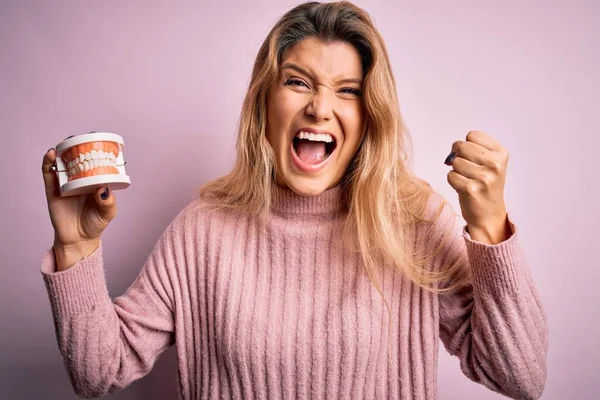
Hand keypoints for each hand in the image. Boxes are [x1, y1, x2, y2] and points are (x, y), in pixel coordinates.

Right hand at [41, 147, 116, 268]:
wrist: (79, 239)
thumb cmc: (95, 223)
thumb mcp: (108, 213)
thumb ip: (108, 202)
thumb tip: (103, 189)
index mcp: (95, 181)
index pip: (96, 161)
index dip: (97, 149)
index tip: (101, 139)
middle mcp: (80, 179)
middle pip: (78, 157)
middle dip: (80, 145)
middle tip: (84, 137)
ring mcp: (65, 183)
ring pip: (63, 162)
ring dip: (64, 150)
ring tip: (67, 142)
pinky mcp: (52, 189)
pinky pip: (48, 173)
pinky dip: (48, 162)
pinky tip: (51, 154)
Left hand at [445, 130, 510, 243]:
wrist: (489, 214)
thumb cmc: (486, 185)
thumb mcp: (490, 162)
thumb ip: (474, 149)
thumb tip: (453, 150)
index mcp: (501, 153)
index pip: (472, 135)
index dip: (467, 145)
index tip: (473, 157)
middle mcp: (495, 164)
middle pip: (461, 146)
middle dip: (459, 156)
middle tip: (468, 170)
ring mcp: (484, 177)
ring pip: (455, 161)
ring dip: (456, 170)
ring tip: (468, 179)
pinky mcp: (471, 189)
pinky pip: (450, 176)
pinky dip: (453, 181)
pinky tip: (464, 187)